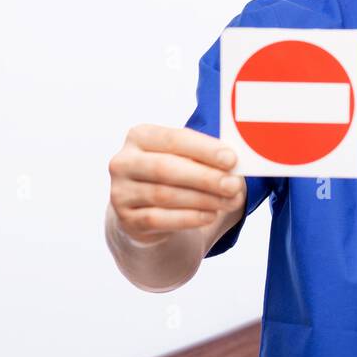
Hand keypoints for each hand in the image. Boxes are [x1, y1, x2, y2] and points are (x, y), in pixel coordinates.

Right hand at [108, 124, 245, 246]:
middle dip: (204, 177)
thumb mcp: (186, 159)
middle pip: (166, 169)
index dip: (204, 149)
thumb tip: (235, 166)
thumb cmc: (175, 176)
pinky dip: (189, 218)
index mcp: (140, 136)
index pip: (173, 139)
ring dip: (202, 199)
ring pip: (164, 195)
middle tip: (233, 185)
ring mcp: (121, 192)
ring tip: (229, 201)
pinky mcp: (126, 219)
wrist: (147, 212)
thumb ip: (206, 157)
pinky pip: (159, 219)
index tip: (232, 159)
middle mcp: (124, 162)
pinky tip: (210, 215)